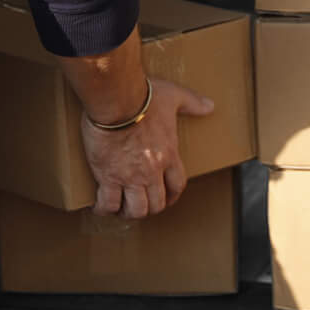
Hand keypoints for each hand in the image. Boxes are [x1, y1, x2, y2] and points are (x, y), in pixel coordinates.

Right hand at [80, 77, 213, 218]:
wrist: (116, 99)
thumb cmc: (144, 97)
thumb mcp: (174, 96)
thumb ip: (192, 102)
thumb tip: (209, 106)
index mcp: (169, 155)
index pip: (177, 186)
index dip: (172, 196)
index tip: (165, 198)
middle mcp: (152, 171)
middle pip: (157, 204)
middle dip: (150, 207)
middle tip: (140, 204)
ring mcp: (130, 176)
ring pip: (136, 209)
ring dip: (130, 212)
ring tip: (120, 208)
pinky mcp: (108, 176)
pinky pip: (108, 203)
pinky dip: (104, 209)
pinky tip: (99, 207)